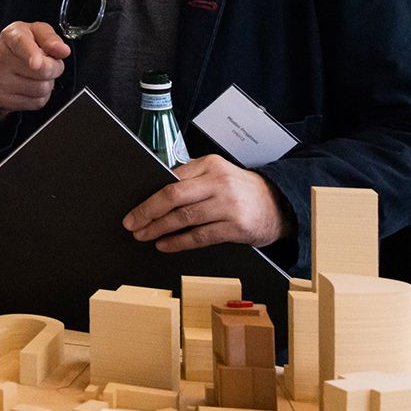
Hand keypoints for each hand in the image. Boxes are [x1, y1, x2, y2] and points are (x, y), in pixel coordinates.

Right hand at [0, 22, 70, 114]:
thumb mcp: (36, 32)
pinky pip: (37, 102)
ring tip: (36, 74)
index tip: (37, 63)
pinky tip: (30, 86)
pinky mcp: (5, 100)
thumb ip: (51, 38)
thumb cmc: (20, 47)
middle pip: (42, 71)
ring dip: (47, 83)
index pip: (21, 44)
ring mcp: (0, 81)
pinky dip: (40, 96)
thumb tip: (63, 50)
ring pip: (41, 89)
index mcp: (11, 36)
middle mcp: (1, 58)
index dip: (32, 54)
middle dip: (53, 68)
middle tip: (47, 62)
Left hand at [122, 155, 291, 250]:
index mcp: (210, 165)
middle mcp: (218, 182)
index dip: (149, 197)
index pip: (171, 180)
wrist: (278, 205)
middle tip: (132, 223)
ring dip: (159, 229)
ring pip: (184, 218)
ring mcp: (228, 205)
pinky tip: (165, 245)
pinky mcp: (236, 226)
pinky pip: (200, 236)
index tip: (134, 209)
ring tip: (144, 235)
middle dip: (147, 212)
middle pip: (173, 196)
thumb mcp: (218, 175)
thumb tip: (155, 194)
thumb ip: (192, 180)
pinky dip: (178, 242)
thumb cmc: (241, 191)